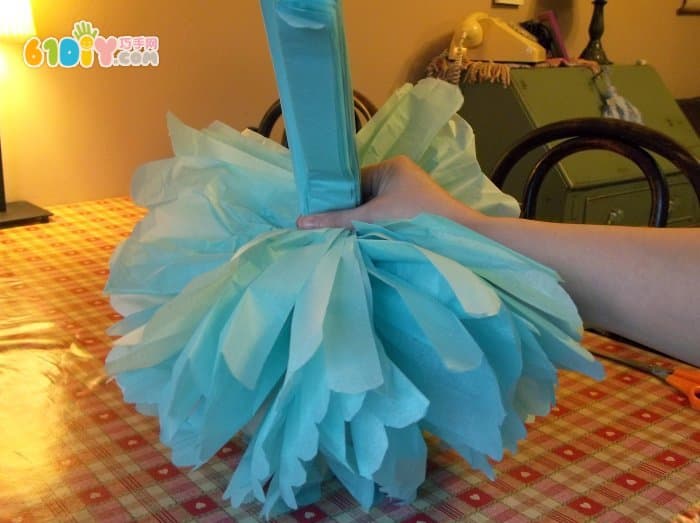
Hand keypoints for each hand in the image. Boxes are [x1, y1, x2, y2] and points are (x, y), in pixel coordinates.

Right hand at [296, 156, 476, 228]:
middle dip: (348, 212)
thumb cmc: (416, 218)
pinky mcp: (417, 211)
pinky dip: (376, 227)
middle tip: (328, 230)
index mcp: (390, 166)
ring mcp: (410, 194)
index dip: (335, 197)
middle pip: (362, 194)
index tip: (318, 215)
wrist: (460, 236)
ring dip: (362, 222)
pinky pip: (387, 216)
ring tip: (343, 236)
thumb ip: (337, 220)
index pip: (352, 180)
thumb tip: (301, 222)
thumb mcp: (371, 218)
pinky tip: (364, 240)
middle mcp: (400, 175)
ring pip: (374, 208)